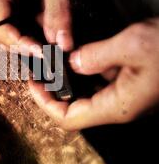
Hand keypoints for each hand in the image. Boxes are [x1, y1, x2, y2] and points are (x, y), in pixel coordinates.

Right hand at [0, 0, 77, 51]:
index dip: (18, 43)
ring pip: (20, 34)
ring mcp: (14, 3)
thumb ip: (58, 10)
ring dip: (36, 45)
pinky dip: (43, 37)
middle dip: (27, 48)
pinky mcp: (27, 5)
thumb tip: (62, 44)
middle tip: (49, 59)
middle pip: (7, 35)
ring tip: (55, 55)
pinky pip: (31, 27)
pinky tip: (56, 42)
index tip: (42, 52)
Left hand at [29, 20, 158, 129]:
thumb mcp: (132, 45)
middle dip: (51, 89)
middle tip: (37, 66)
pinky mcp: (129, 82)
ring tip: (50, 57)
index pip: (68, 118)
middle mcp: (117, 106)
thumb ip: (96, 56)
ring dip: (66, 77)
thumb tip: (72, 62)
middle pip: (73, 107)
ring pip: (85, 93)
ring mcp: (123, 95)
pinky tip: (76, 52)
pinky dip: (84, 69)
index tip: (31, 82)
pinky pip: (99, 80)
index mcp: (116, 106)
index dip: (44, 103)